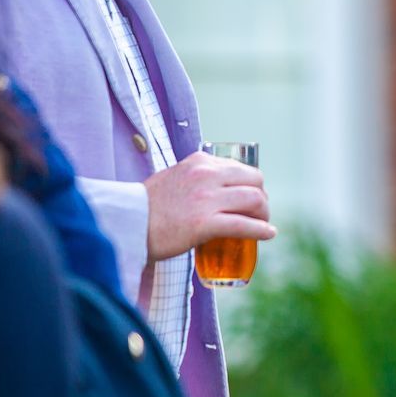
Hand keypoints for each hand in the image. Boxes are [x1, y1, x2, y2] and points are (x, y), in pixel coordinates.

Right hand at [143, 150, 274, 261]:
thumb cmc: (148, 206)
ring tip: (263, 224)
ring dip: (264, 214)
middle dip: (262, 198)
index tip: (252, 197)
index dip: (253, 184)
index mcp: (200, 161)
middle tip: (260, 213)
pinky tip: (268, 235)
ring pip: (254, 200)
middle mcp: (206, 175)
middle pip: (255, 181)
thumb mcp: (174, 176)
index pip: (241, 168)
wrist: (127, 223)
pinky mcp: (205, 224)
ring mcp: (206, 199)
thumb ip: (194, 177)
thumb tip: (212, 188)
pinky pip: (244, 225)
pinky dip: (261, 230)